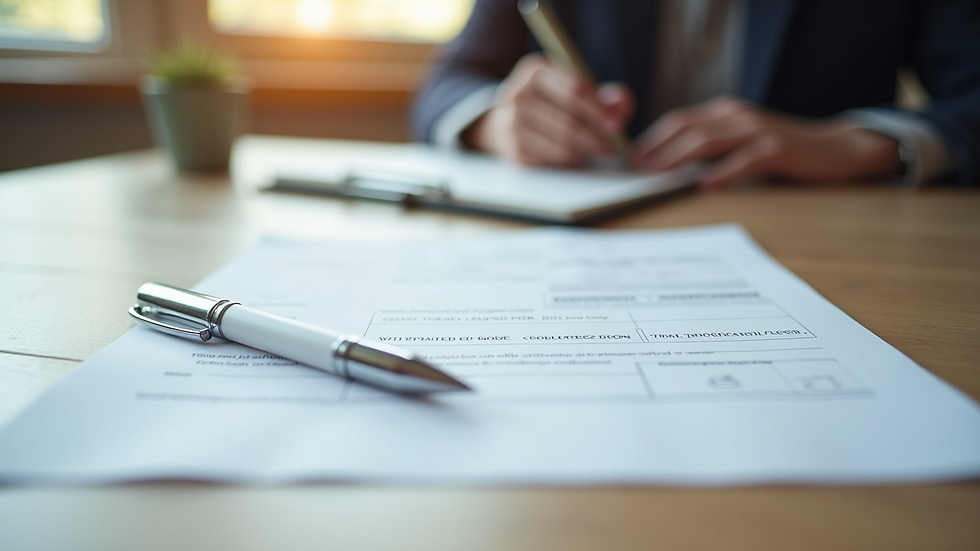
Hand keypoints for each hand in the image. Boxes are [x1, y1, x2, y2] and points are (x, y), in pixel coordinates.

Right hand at [463, 53, 633, 166]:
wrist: (504, 122)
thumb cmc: (550, 104)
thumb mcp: (573, 90)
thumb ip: (605, 96)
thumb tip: (621, 108)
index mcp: (537, 71)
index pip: (574, 89)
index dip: (599, 109)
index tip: (615, 125)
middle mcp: (519, 93)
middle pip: (569, 119)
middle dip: (596, 136)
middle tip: (612, 146)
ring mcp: (512, 122)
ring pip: (562, 143)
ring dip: (586, 150)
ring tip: (598, 150)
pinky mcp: (513, 149)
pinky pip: (551, 159)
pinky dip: (570, 160)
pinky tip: (577, 155)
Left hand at [633, 96, 903, 187]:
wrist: (834, 148)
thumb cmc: (783, 150)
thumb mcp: (742, 140)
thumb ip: (713, 146)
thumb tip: (674, 166)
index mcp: (726, 112)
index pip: (680, 120)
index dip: (654, 138)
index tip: (633, 158)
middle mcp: (738, 115)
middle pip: (687, 127)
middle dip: (657, 148)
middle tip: (637, 169)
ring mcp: (757, 130)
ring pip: (708, 140)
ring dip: (678, 158)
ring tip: (657, 174)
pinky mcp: (776, 148)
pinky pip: (743, 160)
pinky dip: (722, 172)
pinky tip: (705, 184)